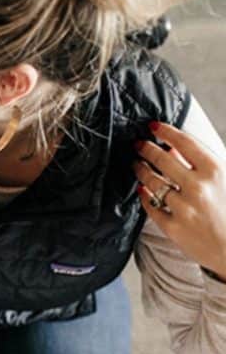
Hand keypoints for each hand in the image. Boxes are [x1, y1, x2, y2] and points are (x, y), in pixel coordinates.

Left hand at [134, 121, 225, 278]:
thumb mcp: (225, 181)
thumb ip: (202, 164)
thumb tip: (173, 147)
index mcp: (216, 171)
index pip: (184, 142)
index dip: (166, 131)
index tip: (153, 126)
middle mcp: (198, 187)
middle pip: (162, 159)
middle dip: (146, 148)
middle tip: (138, 144)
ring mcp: (185, 208)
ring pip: (151, 181)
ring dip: (141, 169)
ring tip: (137, 164)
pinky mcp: (174, 227)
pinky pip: (150, 205)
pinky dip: (144, 195)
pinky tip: (142, 189)